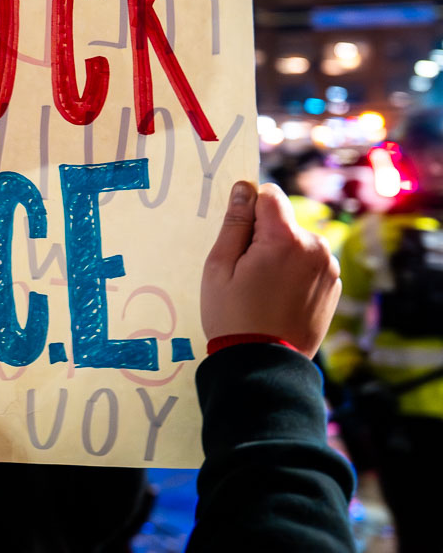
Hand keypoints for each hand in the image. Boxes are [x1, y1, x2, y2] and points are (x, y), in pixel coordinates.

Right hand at [201, 181, 340, 355]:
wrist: (264, 364)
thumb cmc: (233, 316)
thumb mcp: (219, 268)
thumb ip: (234, 224)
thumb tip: (243, 189)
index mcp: (285, 239)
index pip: (270, 195)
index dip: (249, 210)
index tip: (238, 237)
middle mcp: (316, 247)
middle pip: (284, 221)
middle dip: (264, 237)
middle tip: (246, 274)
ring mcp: (330, 268)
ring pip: (297, 243)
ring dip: (281, 255)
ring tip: (263, 290)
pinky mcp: (334, 285)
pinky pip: (310, 264)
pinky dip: (295, 273)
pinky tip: (279, 300)